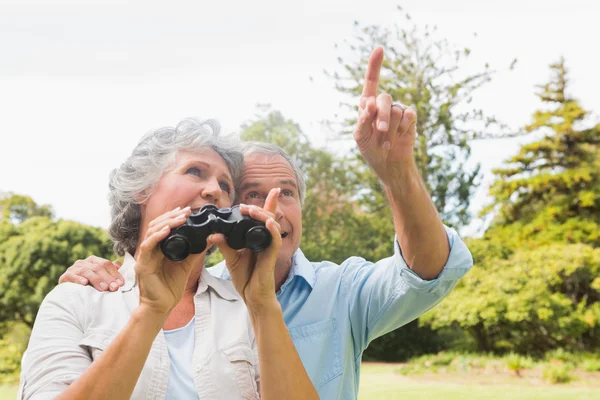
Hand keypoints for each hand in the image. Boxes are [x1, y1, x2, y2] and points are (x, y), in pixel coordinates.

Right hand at [59, 256, 123, 291]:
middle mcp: (84, 262)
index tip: (121, 283)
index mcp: (94, 261)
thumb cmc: (88, 285)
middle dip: (108, 278)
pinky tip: (84, 283)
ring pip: (87, 271)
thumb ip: (110, 273)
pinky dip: (78, 279)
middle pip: (98, 267)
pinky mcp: (65, 276)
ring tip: (103, 288)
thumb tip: (121, 268)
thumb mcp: (100, 279)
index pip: (107, 264)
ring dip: (96, 279)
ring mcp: (74, 268)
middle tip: (114, 288)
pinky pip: (72, 276)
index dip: (115, 273)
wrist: (68, 293)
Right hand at [135, 206, 203, 315]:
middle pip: (156, 226)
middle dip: (171, 216)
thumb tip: (209, 238)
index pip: (163, 226)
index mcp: (158, 248)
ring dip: (166, 223)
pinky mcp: (142, 265)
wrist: (162, 307)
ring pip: (151, 232)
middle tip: (186, 211)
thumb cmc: (171, 287)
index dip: (173, 217)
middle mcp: (150, 249)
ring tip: (180, 218)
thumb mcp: (186, 265)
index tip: (187, 211)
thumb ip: (195, 252)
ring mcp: (144, 256)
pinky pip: (147, 246)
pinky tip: (166, 230)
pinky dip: (157, 236)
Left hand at [209, 188, 281, 310]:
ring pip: (272, 225)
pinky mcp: (272, 256)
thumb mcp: (232, 259)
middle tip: (244, 206)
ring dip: (262, 215)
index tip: (274, 189)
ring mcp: (270, 247)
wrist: (252, 297)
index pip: (264, 218)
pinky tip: (267, 223)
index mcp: (257, 238)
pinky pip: (275, 240)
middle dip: (259, 208)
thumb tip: (212, 234)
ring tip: (250, 210)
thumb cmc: (245, 278)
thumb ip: (224, 244)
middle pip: (268, 218)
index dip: (270, 203)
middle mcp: (266, 240)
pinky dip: (272, 230)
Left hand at [355, 47, 417, 184]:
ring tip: (387, 142)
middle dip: (381, 117)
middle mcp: (383, 105)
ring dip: (390, 129)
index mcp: (368, 106)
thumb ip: (362, 120)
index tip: (379, 49)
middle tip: (380, 132)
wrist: (389, 164)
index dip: (375, 66)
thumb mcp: (360, 137)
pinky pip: (408, 115)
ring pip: (395, 110)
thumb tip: (369, 102)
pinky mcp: (410, 118)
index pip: (371, 82)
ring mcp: (397, 110)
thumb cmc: (371, 150)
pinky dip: (402, 128)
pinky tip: (400, 136)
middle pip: (384, 98)